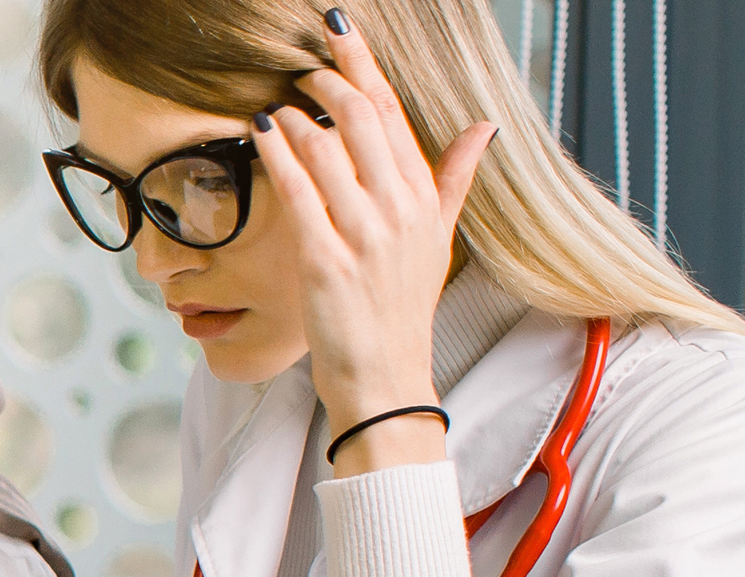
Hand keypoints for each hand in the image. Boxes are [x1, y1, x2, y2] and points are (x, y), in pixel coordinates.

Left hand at [252, 7, 498, 470]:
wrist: (386, 375)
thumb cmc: (403, 307)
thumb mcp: (439, 238)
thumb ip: (455, 179)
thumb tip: (483, 128)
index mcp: (426, 199)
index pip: (395, 115)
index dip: (366, 67)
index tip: (342, 32)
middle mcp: (400, 210)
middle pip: (363, 119)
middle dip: (329, 80)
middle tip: (303, 65)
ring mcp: (365, 235)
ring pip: (329, 149)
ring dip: (298, 114)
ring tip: (278, 100)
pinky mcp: (327, 260)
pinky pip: (299, 192)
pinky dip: (278, 153)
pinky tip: (261, 130)